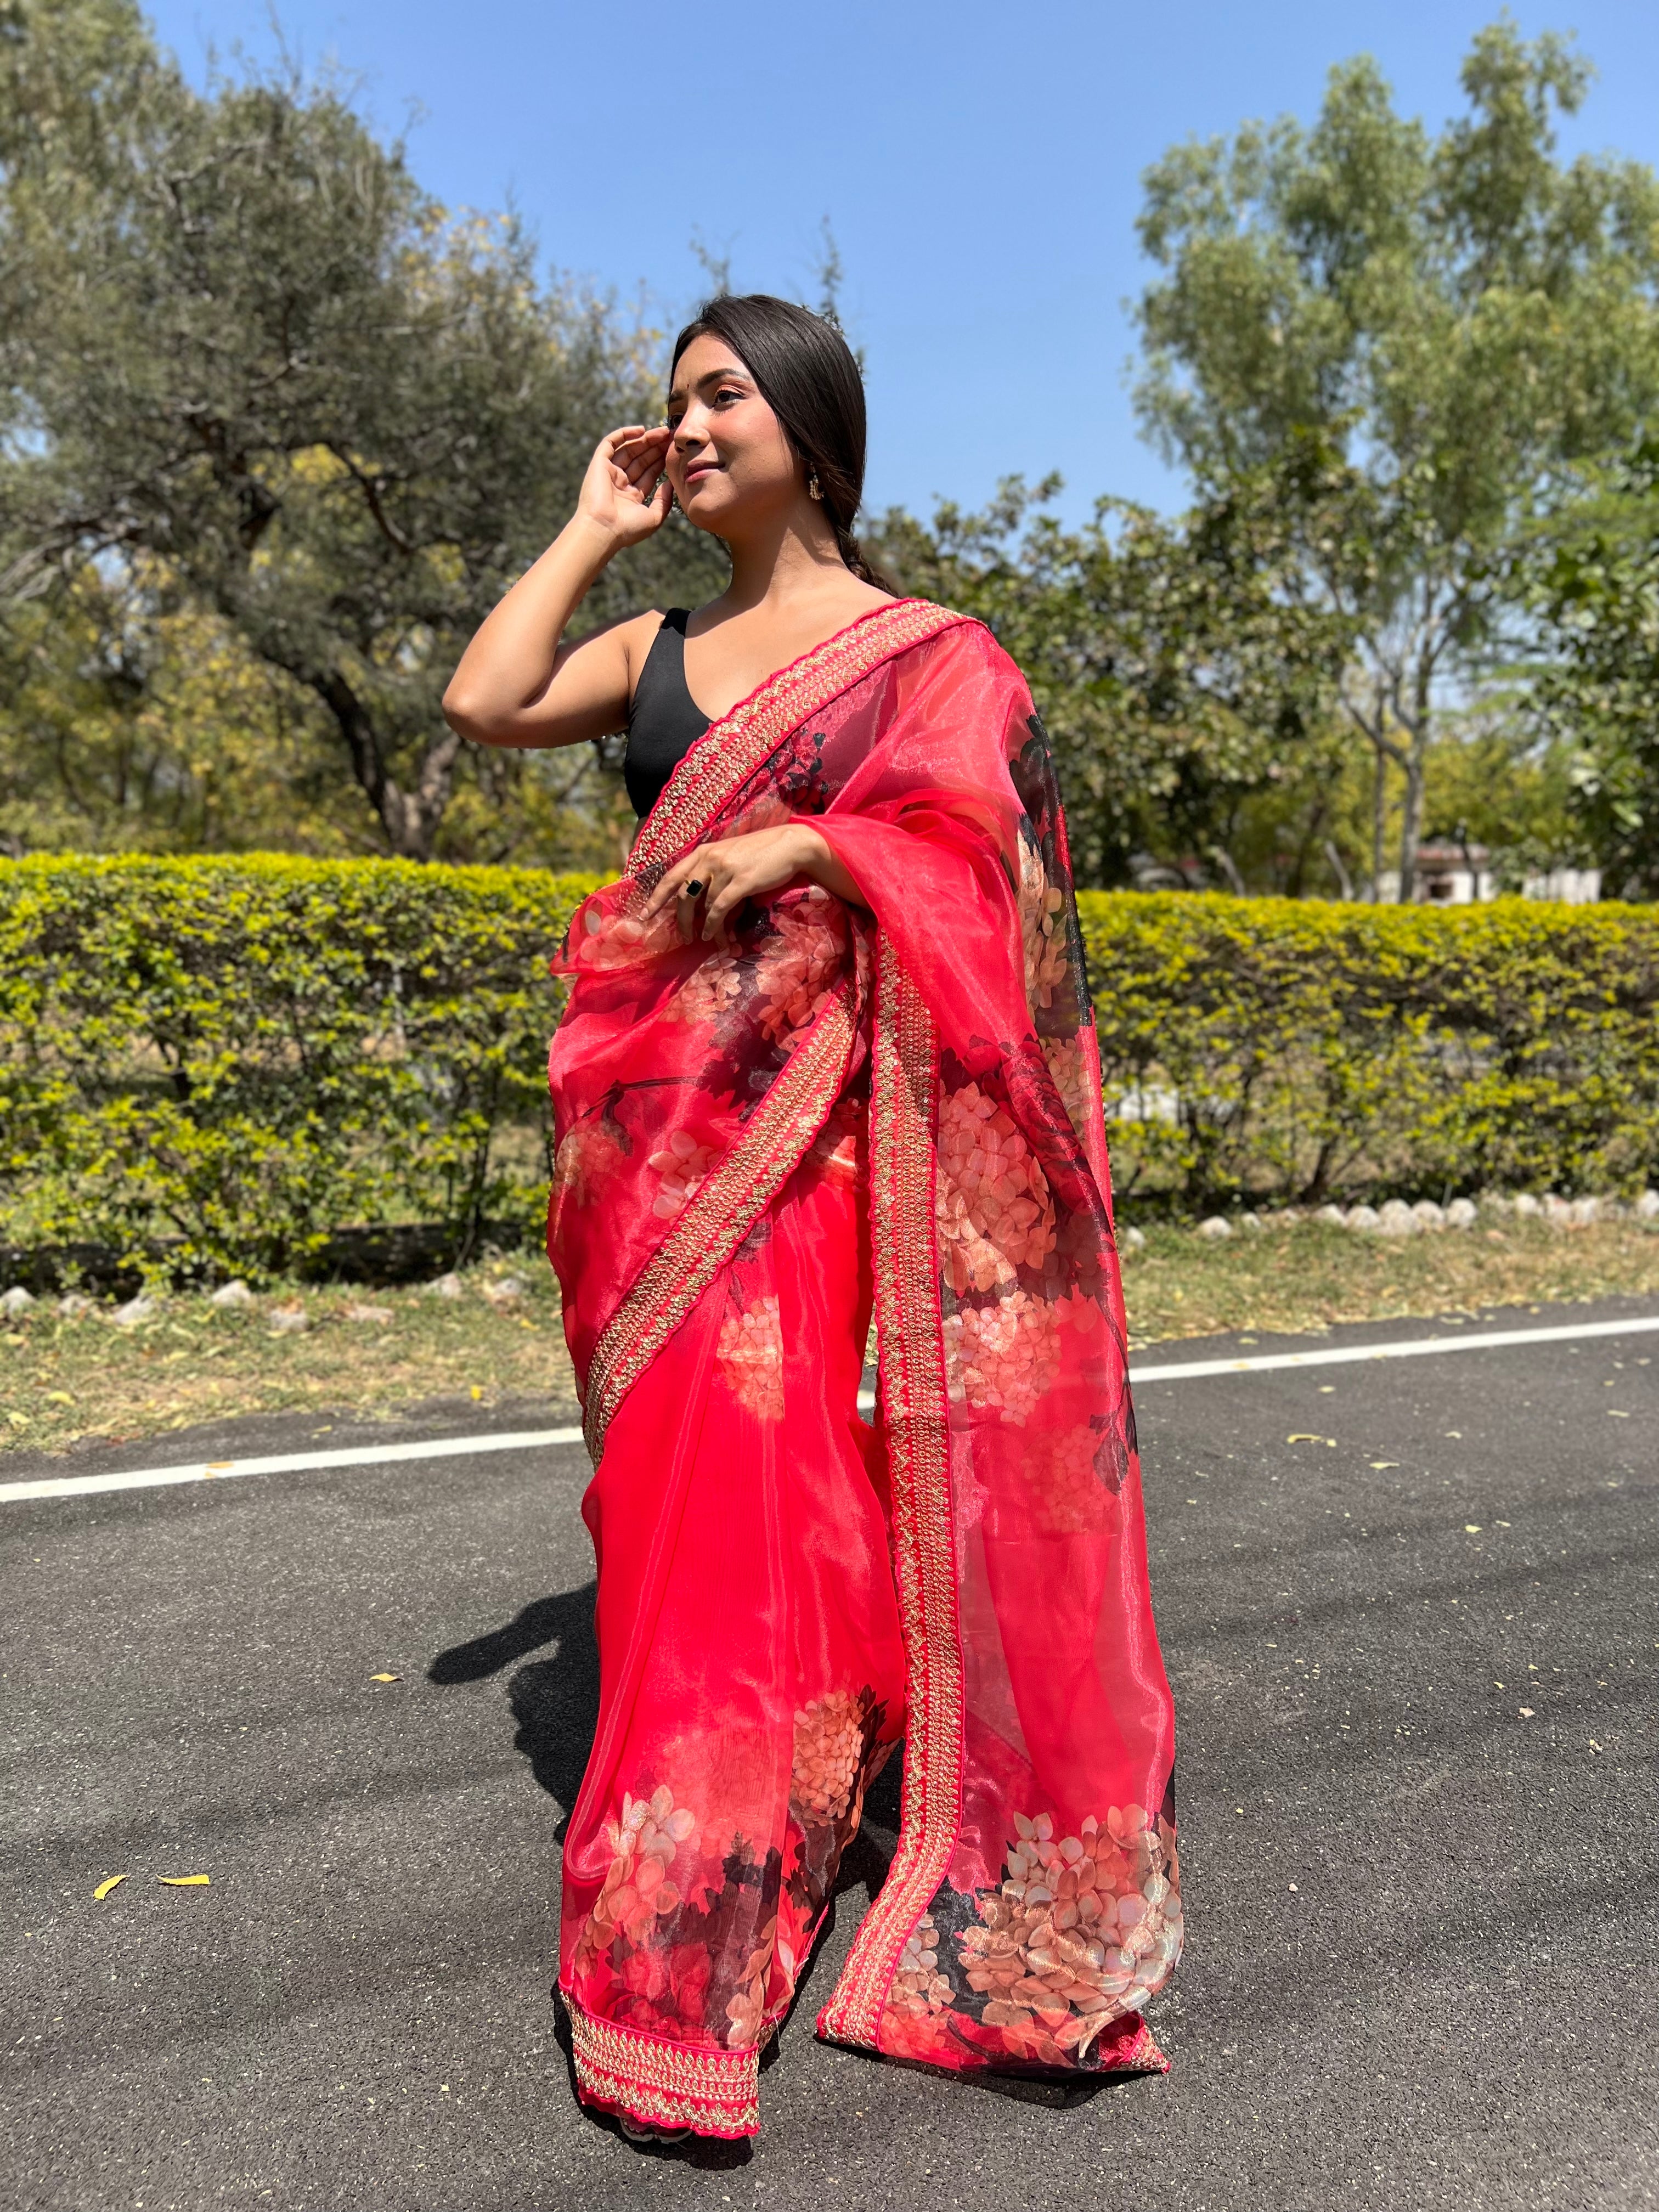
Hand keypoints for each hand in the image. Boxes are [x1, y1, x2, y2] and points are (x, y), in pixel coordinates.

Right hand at [576, 425, 672, 547]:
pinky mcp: (599, 464)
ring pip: (629, 450)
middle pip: (640, 459)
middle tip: (672, 437)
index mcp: (631, 497)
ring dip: (645, 440)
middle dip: (656, 448)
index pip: (649, 473)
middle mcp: (620, 483)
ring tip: (663, 432)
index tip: (675, 451)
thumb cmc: (628, 529)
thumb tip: (670, 483)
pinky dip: (624, 434)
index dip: (661, 461)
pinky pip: (610, 443)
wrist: (603, 529)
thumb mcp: (654, 518)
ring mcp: (609, 473)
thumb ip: (664, 501)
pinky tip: (641, 430)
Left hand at [644, 825, 824, 944]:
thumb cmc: (760, 852)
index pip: (671, 876)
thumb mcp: (728, 856)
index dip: (656, 898)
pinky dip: (713, 925)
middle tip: (682, 936)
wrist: (790, 845)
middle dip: (680, 919)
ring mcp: (725, 869)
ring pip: (703, 905)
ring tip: (704, 939)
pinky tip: (713, 935)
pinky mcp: (741, 881)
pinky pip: (719, 908)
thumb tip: (697, 899)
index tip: (645, 915)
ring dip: (701, 927)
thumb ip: (710, 871)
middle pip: (683, 894)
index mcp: (703, 852)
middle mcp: (709, 858)